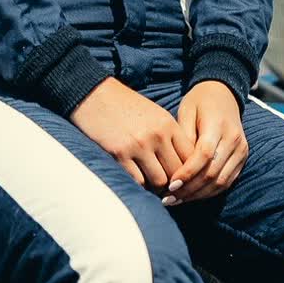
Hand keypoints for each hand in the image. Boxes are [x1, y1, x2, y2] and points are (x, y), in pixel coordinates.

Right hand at [69, 77, 195, 188]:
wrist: (94, 94)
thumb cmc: (124, 105)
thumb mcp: (154, 114)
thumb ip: (169, 135)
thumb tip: (181, 164)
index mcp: (168, 124)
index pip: (190, 156)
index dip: (188, 170)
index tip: (181, 176)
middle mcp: (157, 135)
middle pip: (177, 171)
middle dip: (174, 182)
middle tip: (168, 188)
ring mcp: (139, 145)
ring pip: (160, 180)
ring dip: (156, 186)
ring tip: (152, 185)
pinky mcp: (120, 153)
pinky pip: (138, 181)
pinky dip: (139, 184)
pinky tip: (136, 180)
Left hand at [163, 82, 248, 204]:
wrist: (224, 93)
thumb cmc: (199, 102)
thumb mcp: (186, 113)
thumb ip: (183, 138)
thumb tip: (174, 167)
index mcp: (218, 125)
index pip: (204, 155)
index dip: (187, 173)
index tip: (170, 185)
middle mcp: (234, 139)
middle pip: (213, 172)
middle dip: (190, 189)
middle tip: (168, 198)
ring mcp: (241, 150)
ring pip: (221, 181)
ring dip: (198, 195)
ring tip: (177, 200)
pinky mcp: (243, 157)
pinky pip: (227, 181)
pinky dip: (210, 192)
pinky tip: (192, 196)